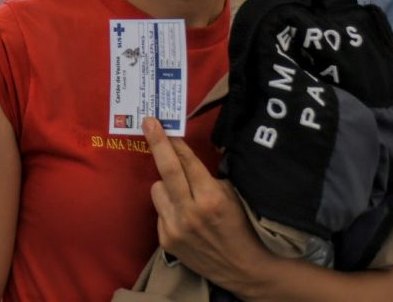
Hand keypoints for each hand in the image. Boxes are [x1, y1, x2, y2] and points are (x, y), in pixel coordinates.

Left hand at [144, 118, 271, 291]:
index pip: (187, 162)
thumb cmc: (242, 226)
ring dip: (166, 186)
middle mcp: (190, 212)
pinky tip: (184, 217)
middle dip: (157, 143)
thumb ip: (209, 177)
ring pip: (157, 189)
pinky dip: (168, 208)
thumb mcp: (233, 196)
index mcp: (211, 198)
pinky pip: (159, 211)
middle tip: (148, 123)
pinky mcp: (166, 240)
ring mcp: (175, 228)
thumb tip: (186, 154)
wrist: (244, 268)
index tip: (162, 124)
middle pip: (167, 170)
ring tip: (183, 195)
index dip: (174, 141)